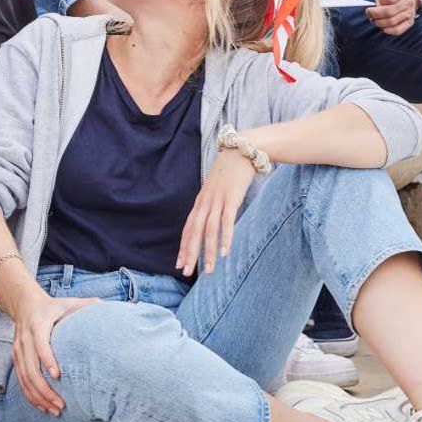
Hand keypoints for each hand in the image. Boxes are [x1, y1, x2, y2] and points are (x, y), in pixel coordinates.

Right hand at [10, 292, 99, 414]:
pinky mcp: (16, 358)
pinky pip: (21, 381)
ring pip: (24, 378)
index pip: (40, 343)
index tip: (58, 376)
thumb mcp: (70, 302)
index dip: (47, 359)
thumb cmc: (54, 306)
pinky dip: (30, 395)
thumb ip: (89, 305)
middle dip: (44, 389)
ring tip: (54, 410)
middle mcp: (25, 338)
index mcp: (38, 323)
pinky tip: (43, 406)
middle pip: (30, 368)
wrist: (24, 304)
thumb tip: (111, 309)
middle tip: (61, 404)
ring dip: (38, 397)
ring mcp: (18, 350)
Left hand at [177, 145, 256, 275]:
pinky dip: (226, 238)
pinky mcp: (231, 198)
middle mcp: (205, 202)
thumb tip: (211, 220)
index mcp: (200, 201)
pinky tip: (226, 252)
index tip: (179, 263)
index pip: (188, 228)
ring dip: (209, 252)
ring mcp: (217, 200)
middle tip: (186, 272)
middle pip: (194, 232)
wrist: (241, 150)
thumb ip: (212, 204)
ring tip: (210, 270)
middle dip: (190, 253)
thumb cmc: (230, 171)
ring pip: (209, 231)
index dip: (183, 246)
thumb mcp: (217, 189)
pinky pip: (227, 221)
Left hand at [367, 0, 420, 35]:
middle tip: (369, 14)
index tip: (372, 5)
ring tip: (375, 20)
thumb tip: (376, 13)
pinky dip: (387, 30)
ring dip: (379, 23)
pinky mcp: (410, 22)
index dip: (378, 2)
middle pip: (389, 12)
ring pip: (392, 22)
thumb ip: (380, 0)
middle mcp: (408, 1)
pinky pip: (397, 30)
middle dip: (375, 14)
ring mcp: (410, 12)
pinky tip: (382, 27)